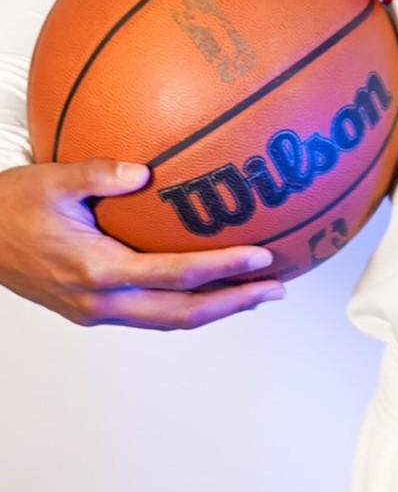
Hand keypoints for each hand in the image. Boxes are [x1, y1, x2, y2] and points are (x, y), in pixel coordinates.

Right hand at [0, 159, 283, 328]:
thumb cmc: (10, 207)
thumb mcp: (52, 180)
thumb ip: (97, 174)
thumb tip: (142, 172)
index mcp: (96, 270)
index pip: (175, 276)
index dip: (223, 269)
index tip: (262, 257)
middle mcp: (100, 300)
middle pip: (182, 313)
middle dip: (234, 303)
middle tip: (276, 289)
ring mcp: (96, 310)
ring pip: (168, 320)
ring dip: (215, 308)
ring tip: (256, 292)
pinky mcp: (93, 309)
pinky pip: (151, 313)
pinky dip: (187, 303)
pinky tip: (210, 286)